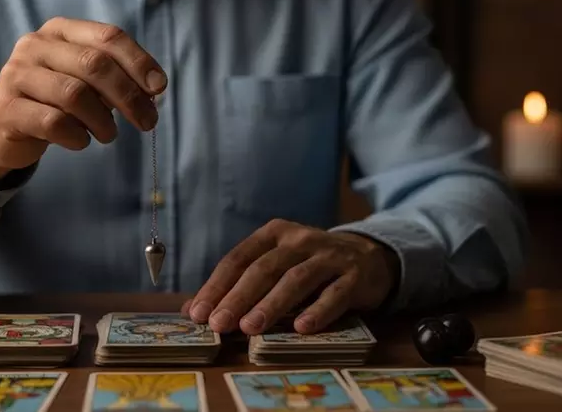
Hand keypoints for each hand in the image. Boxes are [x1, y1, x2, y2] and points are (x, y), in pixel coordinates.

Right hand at [0, 17, 166, 180]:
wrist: (4, 129)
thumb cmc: (55, 101)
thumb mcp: (86, 82)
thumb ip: (115, 78)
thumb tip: (153, 89)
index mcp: (60, 31)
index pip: (108, 36)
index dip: (139, 62)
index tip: (159, 88)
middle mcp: (35, 45)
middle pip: (94, 64)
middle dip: (128, 96)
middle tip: (147, 122)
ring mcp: (16, 75)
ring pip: (74, 94)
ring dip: (103, 120)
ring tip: (108, 135)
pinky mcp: (6, 109)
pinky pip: (53, 122)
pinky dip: (76, 136)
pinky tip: (81, 141)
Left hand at [182, 219, 398, 334]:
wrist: (369, 257)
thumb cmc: (310, 265)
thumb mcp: (275, 266)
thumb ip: (238, 284)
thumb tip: (193, 310)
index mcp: (273, 234)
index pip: (238, 258)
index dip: (217, 286)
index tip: (199, 313)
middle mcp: (300, 239)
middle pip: (264, 268)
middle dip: (238, 297)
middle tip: (219, 324)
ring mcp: (329, 256)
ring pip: (296, 279)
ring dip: (272, 305)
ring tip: (250, 328)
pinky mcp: (355, 275)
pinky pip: (335, 294)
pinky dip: (318, 311)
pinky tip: (302, 328)